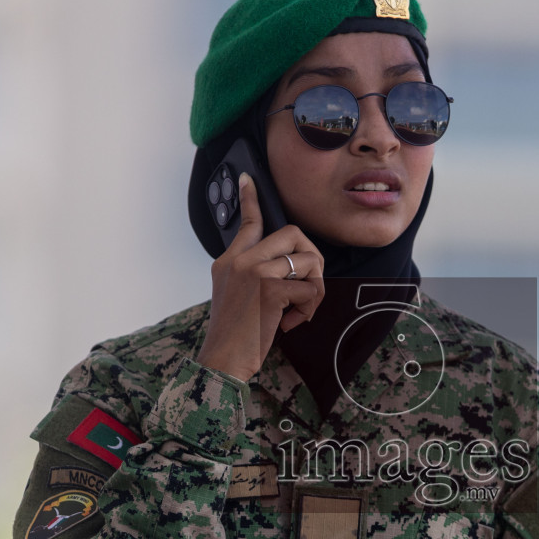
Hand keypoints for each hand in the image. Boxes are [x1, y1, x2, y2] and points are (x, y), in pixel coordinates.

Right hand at [196, 173, 324, 381]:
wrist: (223, 359)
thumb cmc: (234, 334)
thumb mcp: (231, 296)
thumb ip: (249, 274)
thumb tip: (285, 266)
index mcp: (229, 261)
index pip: (247, 223)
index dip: (251, 199)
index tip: (250, 179)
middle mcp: (240, 261)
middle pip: (292, 234)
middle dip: (312, 258)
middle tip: (309, 282)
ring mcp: (255, 273)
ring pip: (308, 260)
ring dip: (314, 288)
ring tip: (299, 309)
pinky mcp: (270, 290)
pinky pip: (310, 289)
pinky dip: (308, 310)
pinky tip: (291, 323)